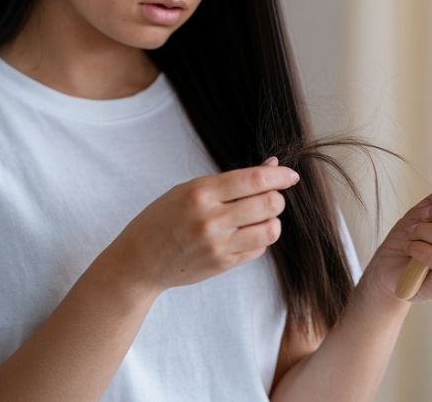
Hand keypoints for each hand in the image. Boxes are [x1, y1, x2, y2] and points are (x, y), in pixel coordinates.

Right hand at [109, 157, 299, 293]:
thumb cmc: (162, 218)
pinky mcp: (223, 264)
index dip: (280, 176)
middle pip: (270, 204)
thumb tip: (271, 167)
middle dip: (276, 198)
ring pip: (270, 229)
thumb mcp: (189, 189)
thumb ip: (231, 180)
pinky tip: (244, 233)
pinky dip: (259, 239)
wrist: (140, 260)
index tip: (291, 176)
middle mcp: (212, 219)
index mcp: (201, 192)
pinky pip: (258, 249)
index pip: (255, 180)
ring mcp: (218, 245)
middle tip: (268, 197)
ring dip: (271, 220)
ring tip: (257, 217)